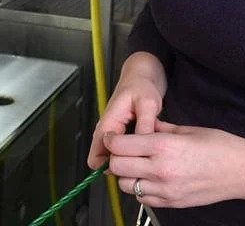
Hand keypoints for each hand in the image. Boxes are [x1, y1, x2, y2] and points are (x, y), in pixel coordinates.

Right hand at [87, 52, 166, 169]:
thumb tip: (143, 146)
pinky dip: (134, 154)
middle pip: (105, 162)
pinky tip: (148, 151)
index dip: (112, 168)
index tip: (130, 169)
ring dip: (129, 161)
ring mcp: (113, 134)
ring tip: (147, 159)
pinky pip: (123, 152)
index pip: (97, 158)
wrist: (141, 75)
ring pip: (115, 158)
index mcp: (108, 124)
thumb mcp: (147, 103)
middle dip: (122, 167)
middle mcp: (106, 132)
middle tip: (143, 166)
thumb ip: (145, 125)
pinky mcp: (121, 135)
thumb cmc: (142, 86)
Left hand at [102, 120, 244, 209]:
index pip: (121, 145)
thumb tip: (143, 124)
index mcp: (164, 146)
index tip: (112, 136)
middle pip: (117, 166)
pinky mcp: (171, 203)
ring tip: (135, 164)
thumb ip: (160, 128)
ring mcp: (165, 190)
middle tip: (121, 150)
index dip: (112, 139)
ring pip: (126, 185)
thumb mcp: (187, 129)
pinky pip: (142, 198)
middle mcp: (161, 170)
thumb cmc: (220, 146)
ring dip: (125, 174)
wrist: (241, 171)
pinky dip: (139, 188)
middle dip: (115, 157)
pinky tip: (148, 178)